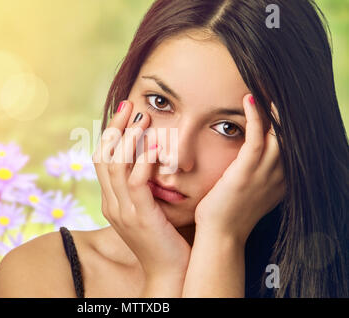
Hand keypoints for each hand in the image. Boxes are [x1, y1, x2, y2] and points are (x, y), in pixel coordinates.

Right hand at [92, 100, 190, 280]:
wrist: (170, 272)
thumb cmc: (165, 238)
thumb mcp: (149, 209)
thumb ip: (144, 186)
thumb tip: (151, 158)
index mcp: (112, 201)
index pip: (102, 159)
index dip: (111, 133)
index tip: (125, 111)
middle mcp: (111, 204)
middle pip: (104, 157)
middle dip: (115, 128)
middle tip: (130, 105)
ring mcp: (123, 211)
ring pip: (116, 166)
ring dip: (129, 139)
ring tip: (143, 118)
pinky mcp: (140, 217)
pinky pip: (136, 183)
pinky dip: (143, 161)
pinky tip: (155, 146)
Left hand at [194, 94, 285, 244]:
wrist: (221, 235)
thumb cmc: (228, 213)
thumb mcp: (251, 192)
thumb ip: (256, 175)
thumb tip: (249, 160)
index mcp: (282, 179)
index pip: (291, 142)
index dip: (287, 120)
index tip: (279, 101)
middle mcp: (279, 174)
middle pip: (290, 134)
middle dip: (284, 110)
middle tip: (276, 86)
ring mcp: (264, 173)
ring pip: (278, 132)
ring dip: (272, 107)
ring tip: (265, 86)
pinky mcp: (247, 172)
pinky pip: (257, 137)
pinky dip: (255, 116)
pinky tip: (249, 99)